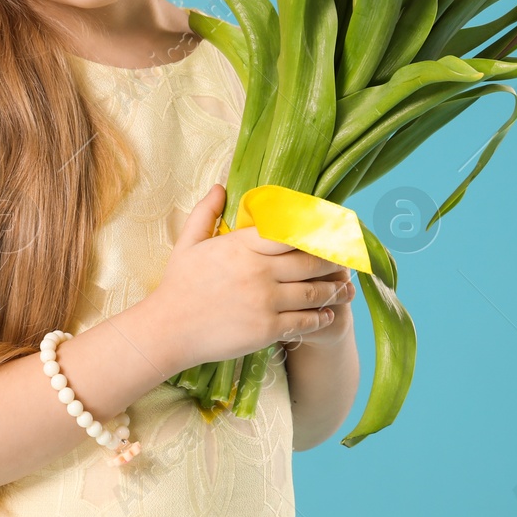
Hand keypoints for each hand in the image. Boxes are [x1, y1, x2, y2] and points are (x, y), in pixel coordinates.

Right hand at [147, 184, 350, 370]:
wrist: (168, 330)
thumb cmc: (178, 285)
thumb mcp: (188, 242)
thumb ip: (206, 212)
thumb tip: (219, 186)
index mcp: (243, 245)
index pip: (292, 232)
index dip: (317, 231)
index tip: (332, 230)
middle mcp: (260, 270)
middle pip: (311, 261)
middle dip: (334, 261)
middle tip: (348, 259)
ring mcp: (265, 300)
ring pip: (314, 292)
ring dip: (334, 289)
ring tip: (346, 287)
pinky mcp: (268, 328)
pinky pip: (305, 321)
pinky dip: (322, 316)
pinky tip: (329, 313)